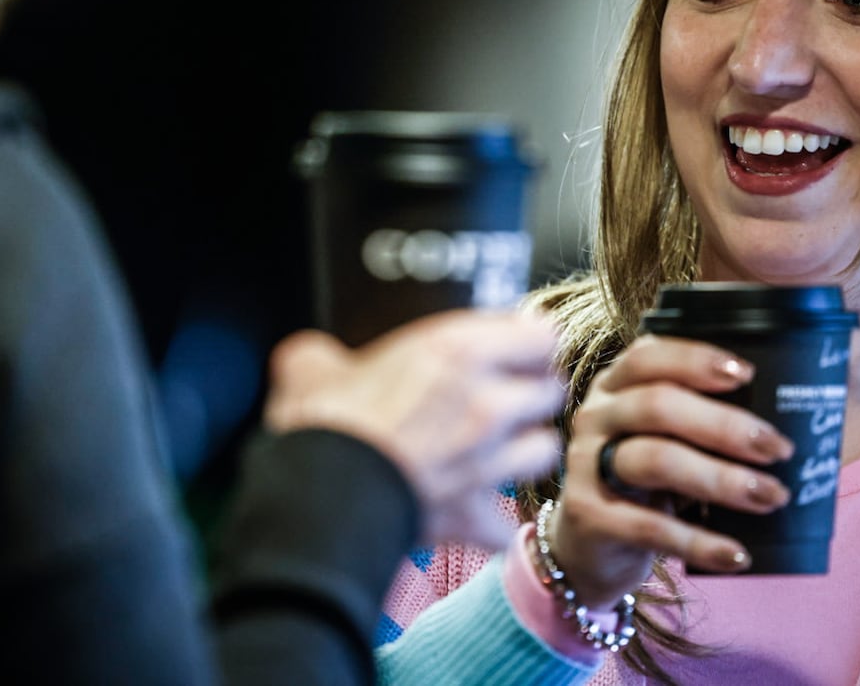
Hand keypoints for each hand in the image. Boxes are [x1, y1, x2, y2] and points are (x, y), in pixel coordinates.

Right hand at [263, 309, 564, 549]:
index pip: (541, 334)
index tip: (509, 350)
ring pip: (544, 450)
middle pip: (549, 390)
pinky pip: (505, 524)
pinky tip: (476, 515)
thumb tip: (309, 357)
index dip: (526, 343)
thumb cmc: (321, 425)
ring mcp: (488, 463)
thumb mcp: (312, 368)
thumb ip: (322, 357)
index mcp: (457, 352)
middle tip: (503, 398)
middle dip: (530, 394)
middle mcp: (487, 403)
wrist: (319, 500)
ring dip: (524, 451)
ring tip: (497, 451)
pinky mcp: (475, 515)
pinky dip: (494, 524)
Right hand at [546, 333, 794, 606]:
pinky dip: (699, 541)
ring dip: (721, 478)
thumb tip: (783, 421)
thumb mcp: (664, 440)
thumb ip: (700, 420)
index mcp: (616, 385)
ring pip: (655, 460)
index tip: (748, 374)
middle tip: (778, 448)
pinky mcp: (589, 516)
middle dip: (725, 425)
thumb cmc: (643, 483)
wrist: (588, 547)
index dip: (696, 360)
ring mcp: (586, 465)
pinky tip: (737, 555)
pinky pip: (649, 526)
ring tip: (771, 497)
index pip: (648, 356)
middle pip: (657, 405)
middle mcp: (596, 416)